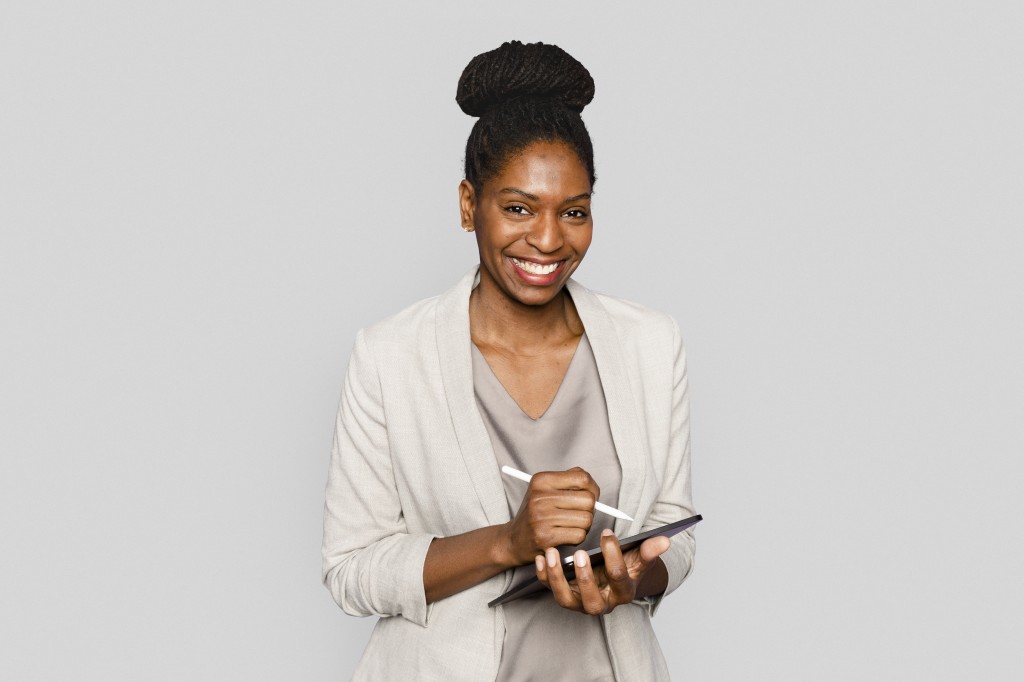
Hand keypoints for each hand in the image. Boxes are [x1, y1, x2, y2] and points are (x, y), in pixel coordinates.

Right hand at [502, 467, 599, 566]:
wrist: (513, 540)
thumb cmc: (535, 514)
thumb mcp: (544, 490)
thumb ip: (568, 481)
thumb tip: (593, 487)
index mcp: (541, 480)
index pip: (582, 478)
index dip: (593, 488)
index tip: (591, 496)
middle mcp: (540, 497)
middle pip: (588, 500)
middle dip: (590, 510)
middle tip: (580, 514)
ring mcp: (542, 517)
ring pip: (586, 519)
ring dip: (584, 526)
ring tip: (571, 526)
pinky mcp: (545, 537)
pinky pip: (579, 535)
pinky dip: (578, 537)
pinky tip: (566, 536)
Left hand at [535, 528, 670, 614]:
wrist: (610, 578)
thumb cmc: (625, 566)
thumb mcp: (638, 559)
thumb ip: (648, 550)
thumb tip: (665, 540)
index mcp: (622, 593)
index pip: (619, 579)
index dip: (614, 555)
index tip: (607, 533)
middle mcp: (601, 603)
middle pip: (592, 602)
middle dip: (585, 579)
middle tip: (580, 554)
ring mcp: (580, 602)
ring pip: (565, 600)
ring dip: (556, 578)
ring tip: (551, 554)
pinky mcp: (564, 594)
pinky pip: (549, 589)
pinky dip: (542, 575)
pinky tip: (540, 557)